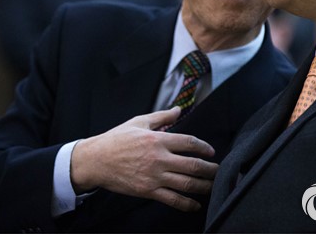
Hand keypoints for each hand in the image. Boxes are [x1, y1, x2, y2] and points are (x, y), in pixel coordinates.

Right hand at [70, 106, 217, 210]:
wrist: (96, 161)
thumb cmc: (116, 140)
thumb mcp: (139, 122)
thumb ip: (161, 117)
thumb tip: (179, 109)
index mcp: (158, 140)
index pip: (189, 142)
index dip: (204, 147)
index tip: (211, 152)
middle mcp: (159, 158)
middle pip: (193, 165)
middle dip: (210, 169)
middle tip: (219, 171)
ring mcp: (154, 176)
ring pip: (186, 183)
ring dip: (204, 186)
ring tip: (213, 186)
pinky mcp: (148, 191)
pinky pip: (172, 199)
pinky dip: (187, 204)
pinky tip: (195, 204)